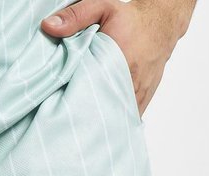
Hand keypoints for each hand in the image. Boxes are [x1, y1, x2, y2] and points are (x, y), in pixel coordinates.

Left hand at [42, 0, 191, 114]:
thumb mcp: (102, 8)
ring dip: (100, 122)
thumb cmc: (130, 18)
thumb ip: (75, 16)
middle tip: (67, 125)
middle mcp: (130, 78)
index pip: (91, 87)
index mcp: (117, 57)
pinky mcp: (143, 98)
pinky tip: (100, 127)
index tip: (61, 109)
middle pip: (102, 107)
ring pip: (116, 116)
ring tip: (82, 130)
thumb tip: (48, 27)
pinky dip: (114, 122)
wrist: (161, 24)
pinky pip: (127, 117)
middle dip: (85, 117)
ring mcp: (138, 91)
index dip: (75, 101)